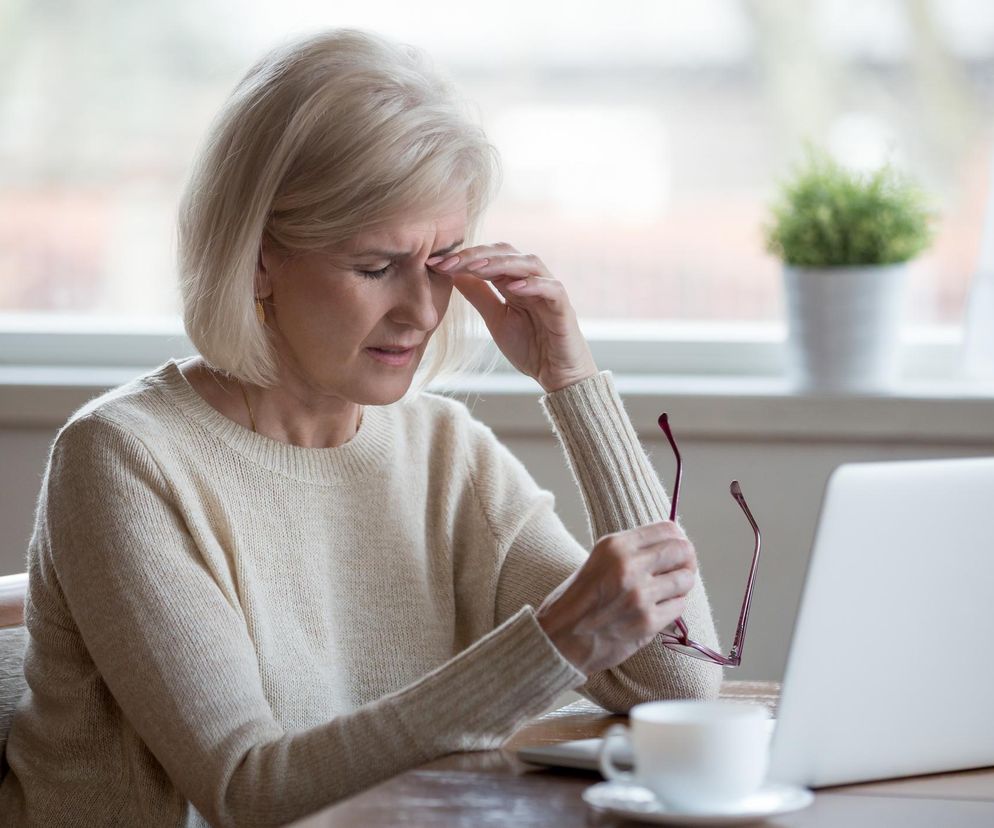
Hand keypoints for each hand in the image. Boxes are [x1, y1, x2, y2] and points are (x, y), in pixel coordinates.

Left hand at [428, 242, 597, 392]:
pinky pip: (552, 288)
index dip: (463, 257)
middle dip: (477, 255)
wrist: (556, 376)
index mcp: (514, 281)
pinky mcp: (564, 308)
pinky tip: (513, 287)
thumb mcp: (496, 319)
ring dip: (501, 263)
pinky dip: (534, 284)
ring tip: (477, 268)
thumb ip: (479, 296)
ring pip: (528, 263)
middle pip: (507, 253)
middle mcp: (532, 280)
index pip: (489, 258)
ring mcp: (550, 291)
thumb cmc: (531, 347)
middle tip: (450, 262)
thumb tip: (454, 273)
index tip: (435, 263)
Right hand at [535, 521, 697, 674]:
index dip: (677, 539)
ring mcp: (639, 595)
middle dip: (686, 560)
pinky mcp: (647, 622)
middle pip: (682, 551)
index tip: (676, 549)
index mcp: (615, 545)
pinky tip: (657, 609)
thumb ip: (633, 551)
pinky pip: (679, 606)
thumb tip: (673, 544)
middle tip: (680, 569)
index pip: (668, 529)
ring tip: (666, 591)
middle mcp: (628, 566)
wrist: (561, 637)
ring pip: (685, 579)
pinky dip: (673, 607)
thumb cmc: (580, 598)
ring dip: (681, 585)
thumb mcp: (600, 560)